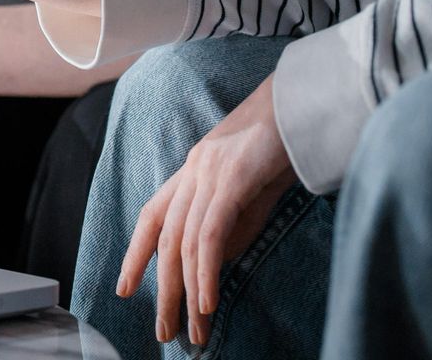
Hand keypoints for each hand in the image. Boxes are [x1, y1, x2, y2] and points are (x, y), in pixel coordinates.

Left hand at [115, 75, 295, 348]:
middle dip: (163, 290)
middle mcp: (194, 169)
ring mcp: (210, 171)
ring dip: (188, 292)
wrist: (306, 99)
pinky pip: (210, 234)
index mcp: (194, 169)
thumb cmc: (285, 143)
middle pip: (166, 238)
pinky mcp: (233, 177)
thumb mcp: (254, 191)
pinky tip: (207, 301)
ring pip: (185, 242)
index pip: (153, 215)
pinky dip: (205, 272)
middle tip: (164, 332)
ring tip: (194, 329)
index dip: (136, 253)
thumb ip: (231, 223)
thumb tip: (213, 264)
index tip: (125, 288)